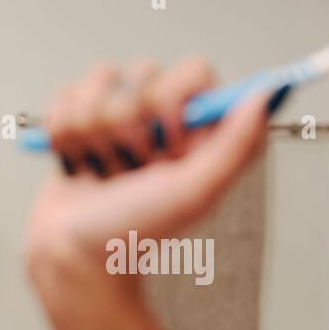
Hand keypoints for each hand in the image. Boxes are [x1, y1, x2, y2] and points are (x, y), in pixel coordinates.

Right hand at [24, 57, 280, 306]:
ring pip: (100, 78)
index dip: (173, 100)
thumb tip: (266, 96)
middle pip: (142, 71)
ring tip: (101, 168)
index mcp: (196, 132)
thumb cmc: (134, 233)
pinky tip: (77, 162)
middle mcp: (161, 119)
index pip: (193, 71)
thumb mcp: (194, 193)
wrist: (70, 258)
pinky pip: (66, 94)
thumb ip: (236, 145)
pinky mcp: (79, 121)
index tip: (168, 144)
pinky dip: (62, 131)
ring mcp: (119, 117)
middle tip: (130, 167)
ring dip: (91, 129)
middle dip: (126, 123)